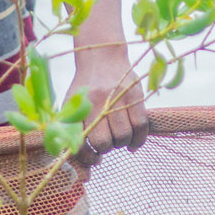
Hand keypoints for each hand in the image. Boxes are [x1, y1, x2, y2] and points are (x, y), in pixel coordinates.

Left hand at [68, 47, 147, 166]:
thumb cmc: (86, 86)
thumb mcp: (73, 103)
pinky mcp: (135, 95)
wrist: (101, 55)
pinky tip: (133, 143)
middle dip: (106, 149)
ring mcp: (118, 98)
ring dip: (122, 143)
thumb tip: (84, 158)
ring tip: (119, 138)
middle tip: (107, 142)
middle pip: (104, 142)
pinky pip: (141, 125)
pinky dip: (139, 140)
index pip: (81, 142)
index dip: (88, 157)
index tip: (94, 159)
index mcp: (78, 107)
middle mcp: (97, 103)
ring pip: (123, 136)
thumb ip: (74, 128)